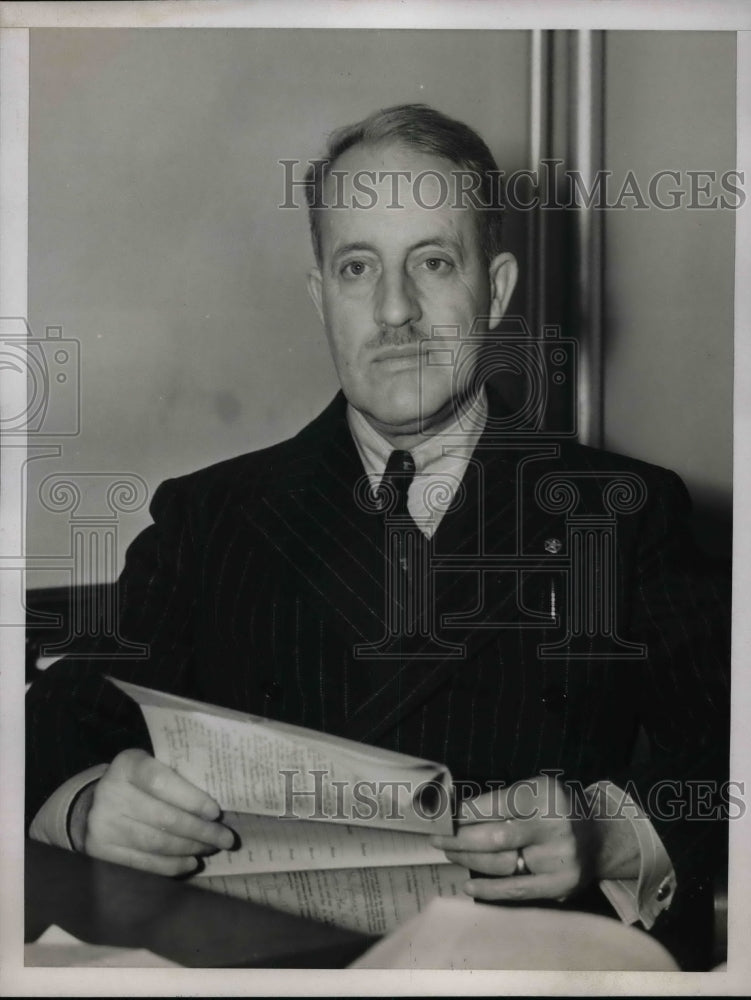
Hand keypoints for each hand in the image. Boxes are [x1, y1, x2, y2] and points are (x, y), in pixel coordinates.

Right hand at [81, 748, 234, 875]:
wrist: (94, 803)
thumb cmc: (139, 782)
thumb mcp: (154, 766)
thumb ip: (178, 778)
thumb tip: (214, 809)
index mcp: (128, 765)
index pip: (162, 782)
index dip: (192, 799)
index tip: (216, 813)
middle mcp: (110, 793)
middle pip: (164, 818)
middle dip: (200, 831)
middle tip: (226, 838)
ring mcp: (102, 824)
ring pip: (156, 843)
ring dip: (190, 848)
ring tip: (211, 848)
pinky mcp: (101, 850)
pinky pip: (144, 862)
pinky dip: (172, 865)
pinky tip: (191, 862)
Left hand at [431, 774, 596, 902]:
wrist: (599, 837)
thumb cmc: (556, 809)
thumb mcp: (537, 790)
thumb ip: (504, 799)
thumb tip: (457, 812)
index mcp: (546, 797)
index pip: (498, 804)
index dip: (467, 812)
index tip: (443, 815)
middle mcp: (555, 828)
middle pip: (497, 837)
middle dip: (461, 839)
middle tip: (437, 838)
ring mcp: (558, 860)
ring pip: (502, 864)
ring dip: (469, 860)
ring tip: (448, 853)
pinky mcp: (560, 886)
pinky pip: (517, 891)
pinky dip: (489, 890)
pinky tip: (467, 884)